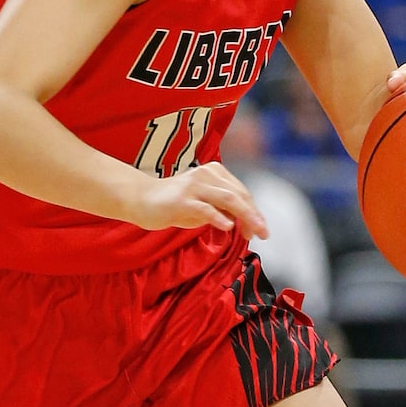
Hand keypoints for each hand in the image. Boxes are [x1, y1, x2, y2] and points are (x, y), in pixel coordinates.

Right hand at [125, 163, 268, 241]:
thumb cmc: (174, 203)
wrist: (141, 199)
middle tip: (264, 233)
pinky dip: (219, 218)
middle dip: (254, 216)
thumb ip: (223, 208)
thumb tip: (244, 221)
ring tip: (253, 232)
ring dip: (245, 216)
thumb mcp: (204, 204)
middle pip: (239, 195)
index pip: (242, 193)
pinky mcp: (182, 199)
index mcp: (215, 173)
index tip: (260, 230)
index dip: (254, 212)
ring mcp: (194, 186)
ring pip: (228, 199)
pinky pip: (205, 208)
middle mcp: (207, 175)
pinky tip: (228, 227)